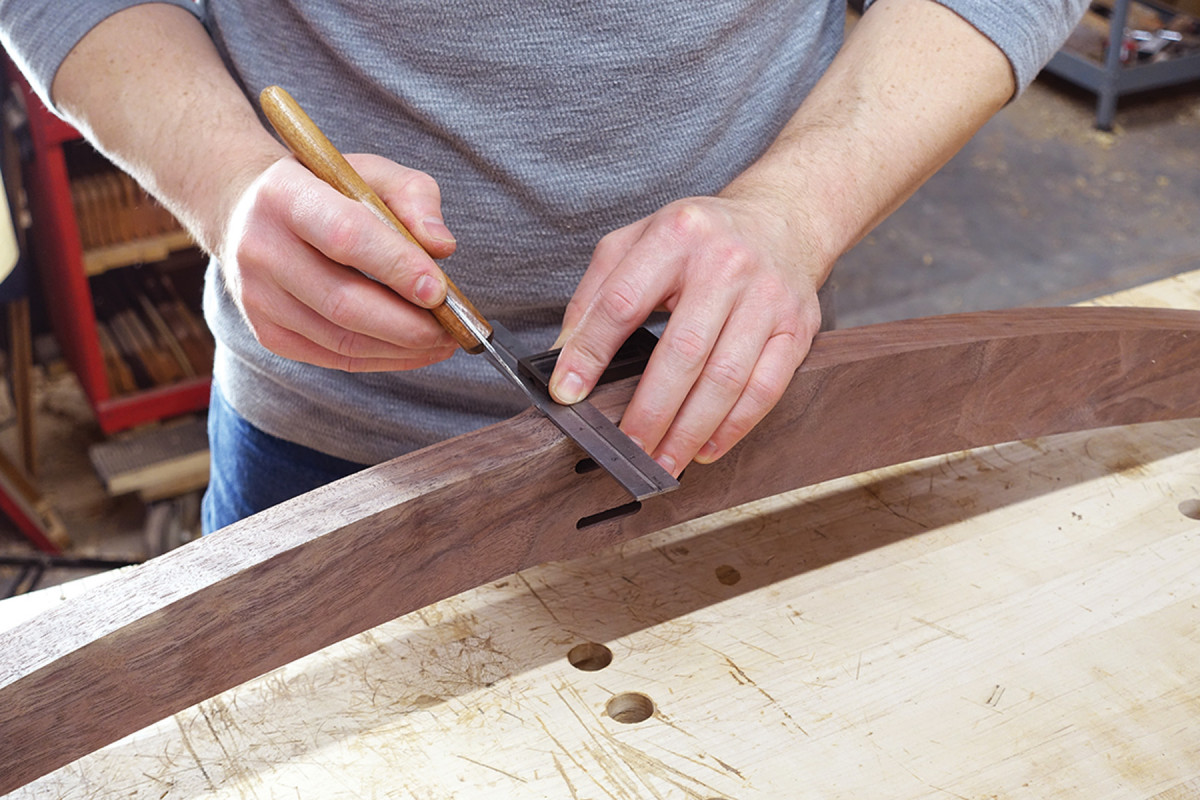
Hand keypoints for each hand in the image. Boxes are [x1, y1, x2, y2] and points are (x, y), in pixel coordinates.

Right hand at [218, 153, 459, 370]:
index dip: (397, 267)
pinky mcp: (266, 332)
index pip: (345, 236)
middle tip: (452, 329)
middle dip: (407, 324)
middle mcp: (260, 248)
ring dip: (401, 349)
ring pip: (340, 339)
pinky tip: (413, 351)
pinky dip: (382, 359)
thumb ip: (414, 198)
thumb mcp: (370, 172)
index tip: (440, 290)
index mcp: (284, 195)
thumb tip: (442, 247)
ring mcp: (258, 297)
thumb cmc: (324, 189)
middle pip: (342, 302)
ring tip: (442, 341)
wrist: (248, 211)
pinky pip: (333, 358)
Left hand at [549, 195, 824, 476]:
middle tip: (626, 449)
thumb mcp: (637, 241)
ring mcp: (767, 297)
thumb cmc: (699, 239)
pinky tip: (705, 448)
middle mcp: (726, 264)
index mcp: (675, 235)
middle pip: (682, 352)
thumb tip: (563, 358)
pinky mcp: (797, 327)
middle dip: (649, 411)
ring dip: (689, 430)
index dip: (590, 354)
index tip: (568, 394)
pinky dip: (733, 427)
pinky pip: (765, 388)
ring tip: (663, 462)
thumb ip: (595, 295)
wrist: (782, 220)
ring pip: (725, 378)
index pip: (622, 303)